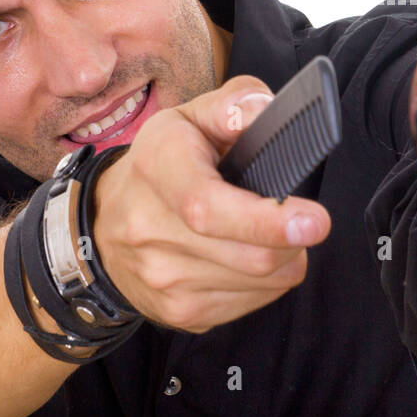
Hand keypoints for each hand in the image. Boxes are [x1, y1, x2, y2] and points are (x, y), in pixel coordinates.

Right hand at [91, 75, 331, 332]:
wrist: (103, 220)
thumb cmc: (161, 163)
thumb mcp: (190, 117)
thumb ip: (232, 105)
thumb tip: (261, 112)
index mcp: (158, 166)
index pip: (208, 207)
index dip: (266, 220)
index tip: (313, 220)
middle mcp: (150, 228)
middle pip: (249, 256)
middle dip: (294, 240)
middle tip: (306, 219)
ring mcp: (162, 278)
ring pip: (260, 283)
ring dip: (285, 259)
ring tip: (271, 232)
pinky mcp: (178, 312)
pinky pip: (251, 304)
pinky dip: (266, 281)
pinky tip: (248, 255)